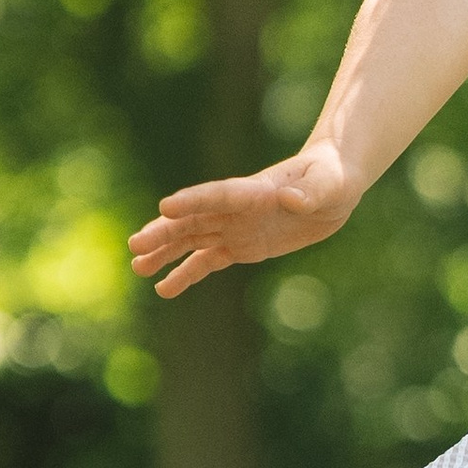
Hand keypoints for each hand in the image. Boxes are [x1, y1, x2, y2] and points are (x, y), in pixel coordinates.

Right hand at [131, 149, 363, 296]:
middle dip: (165, 232)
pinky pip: (208, 261)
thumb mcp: (329, 183)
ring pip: (192, 240)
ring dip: (165, 253)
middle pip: (194, 220)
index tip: (166, 208)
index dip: (194, 201)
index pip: (220, 195)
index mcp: (255, 190)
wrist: (332, 187)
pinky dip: (187, 274)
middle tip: (135, 245)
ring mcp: (236, 227)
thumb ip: (310, 192)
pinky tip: (164, 289)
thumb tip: (292, 200)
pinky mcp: (242, 246)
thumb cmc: (332, 177)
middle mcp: (237, 209)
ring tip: (138, 267)